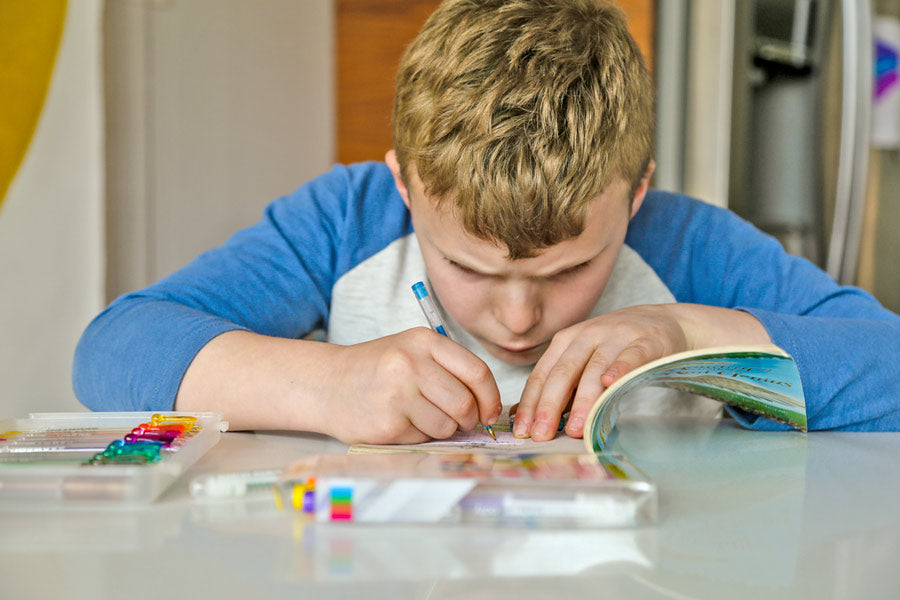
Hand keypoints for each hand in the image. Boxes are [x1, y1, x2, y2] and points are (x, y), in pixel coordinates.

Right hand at [321, 328, 501, 443]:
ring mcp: (398, 393)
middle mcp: (411, 363)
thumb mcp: (412, 351)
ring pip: (448, 425)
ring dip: (442, 429)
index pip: (477, 372)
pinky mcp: (388, 423)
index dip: (490, 398)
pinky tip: (401, 422)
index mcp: (424, 341)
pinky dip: (419, 436)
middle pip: (465, 403)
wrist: (327, 384)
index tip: (490, 412)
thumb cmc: (377, 370)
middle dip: (468, 420)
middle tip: (459, 422)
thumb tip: (488, 407)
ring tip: (421, 418)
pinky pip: (424, 438)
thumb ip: (449, 370)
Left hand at [511, 303, 770, 440]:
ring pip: (595, 370)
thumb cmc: (615, 348)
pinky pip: (630, 356)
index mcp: (566, 341)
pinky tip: (611, 384)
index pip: (542, 375)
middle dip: (549, 406)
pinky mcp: (645, 341)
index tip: (522, 431)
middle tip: (542, 435)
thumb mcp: (583, 359)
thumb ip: (561, 385)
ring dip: (584, 400)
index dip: (530, 404)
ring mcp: (616, 337)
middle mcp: (587, 336)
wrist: (662, 321)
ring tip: (575, 428)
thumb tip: (529, 419)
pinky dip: (620, 369)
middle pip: (563, 373)